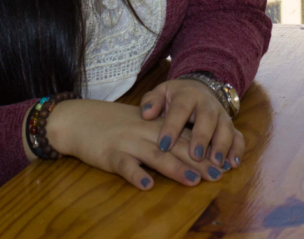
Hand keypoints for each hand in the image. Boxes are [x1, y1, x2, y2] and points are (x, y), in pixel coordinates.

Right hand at [41, 98, 227, 190]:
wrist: (80, 119)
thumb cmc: (113, 124)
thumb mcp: (141, 124)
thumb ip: (162, 134)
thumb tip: (190, 150)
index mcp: (155, 126)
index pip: (185, 137)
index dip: (205, 151)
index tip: (223, 163)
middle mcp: (145, 132)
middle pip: (176, 147)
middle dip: (199, 162)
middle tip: (217, 175)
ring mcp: (128, 143)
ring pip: (155, 155)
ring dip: (175, 169)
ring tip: (193, 181)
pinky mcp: (110, 155)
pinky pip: (125, 166)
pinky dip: (137, 176)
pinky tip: (147, 185)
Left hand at [139, 78, 244, 172]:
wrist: (198, 89)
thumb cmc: (175, 97)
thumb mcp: (161, 93)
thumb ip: (151, 101)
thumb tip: (146, 113)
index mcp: (188, 95)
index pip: (180, 109)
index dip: (172, 127)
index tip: (163, 145)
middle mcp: (208, 103)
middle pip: (208, 118)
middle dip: (202, 138)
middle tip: (194, 157)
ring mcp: (222, 115)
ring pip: (226, 128)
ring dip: (222, 146)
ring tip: (216, 163)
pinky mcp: (231, 126)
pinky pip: (238, 136)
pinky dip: (237, 150)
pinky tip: (233, 164)